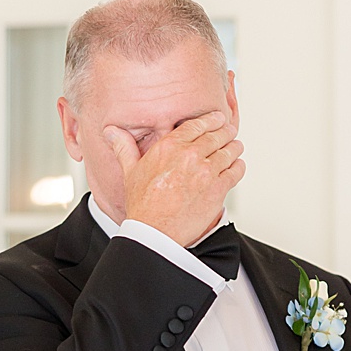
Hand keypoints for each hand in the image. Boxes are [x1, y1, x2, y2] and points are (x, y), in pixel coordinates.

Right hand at [106, 113, 243, 246]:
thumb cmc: (143, 205)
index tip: (217, 119)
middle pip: (217, 135)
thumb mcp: (130, 171)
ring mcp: (206, 171)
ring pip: (230, 151)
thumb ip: (124, 148)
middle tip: (229, 132)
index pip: (197, 124)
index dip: (211, 119)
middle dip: (226, 132)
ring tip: (234, 147)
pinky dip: (238, 166)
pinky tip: (236, 166)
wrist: (155, 232)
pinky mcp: (218, 188)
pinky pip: (236, 171)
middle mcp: (190, 155)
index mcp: (169, 147)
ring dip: (234, 148)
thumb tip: (112, 133)